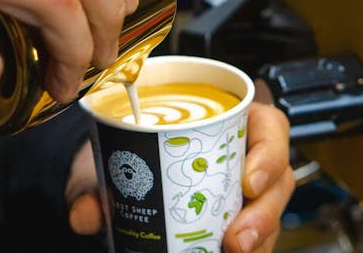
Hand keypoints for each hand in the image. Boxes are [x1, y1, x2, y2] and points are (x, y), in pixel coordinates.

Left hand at [66, 102, 295, 252]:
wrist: (119, 181)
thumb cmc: (134, 152)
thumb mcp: (113, 161)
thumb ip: (95, 186)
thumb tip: (85, 213)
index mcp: (231, 122)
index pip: (269, 129)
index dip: (269, 153)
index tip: (249, 181)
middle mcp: (246, 158)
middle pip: (278, 182)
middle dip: (263, 214)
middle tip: (237, 240)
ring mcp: (246, 196)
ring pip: (271, 217)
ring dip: (258, 240)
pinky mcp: (238, 225)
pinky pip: (254, 240)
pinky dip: (248, 250)